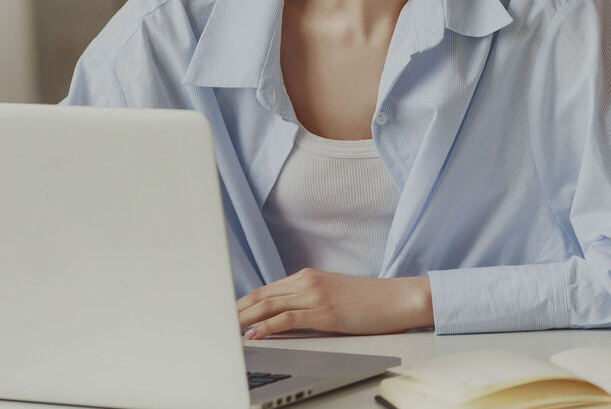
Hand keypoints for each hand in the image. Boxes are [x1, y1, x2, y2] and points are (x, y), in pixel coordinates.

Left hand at [237, 268, 431, 338]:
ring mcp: (315, 295)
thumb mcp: (332, 295)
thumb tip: (282, 317)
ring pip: (268, 305)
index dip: (241, 302)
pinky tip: (253, 335)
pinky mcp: (323, 312)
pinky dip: (265, 327)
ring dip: (243, 319)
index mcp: (307, 276)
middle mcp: (307, 281)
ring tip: (224, 330)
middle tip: (214, 323)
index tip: (225, 314)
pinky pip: (286, 318)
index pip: (265, 289)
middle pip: (260, 295)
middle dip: (235, 310)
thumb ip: (307, 300)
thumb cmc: (369, 301)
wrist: (397, 299)